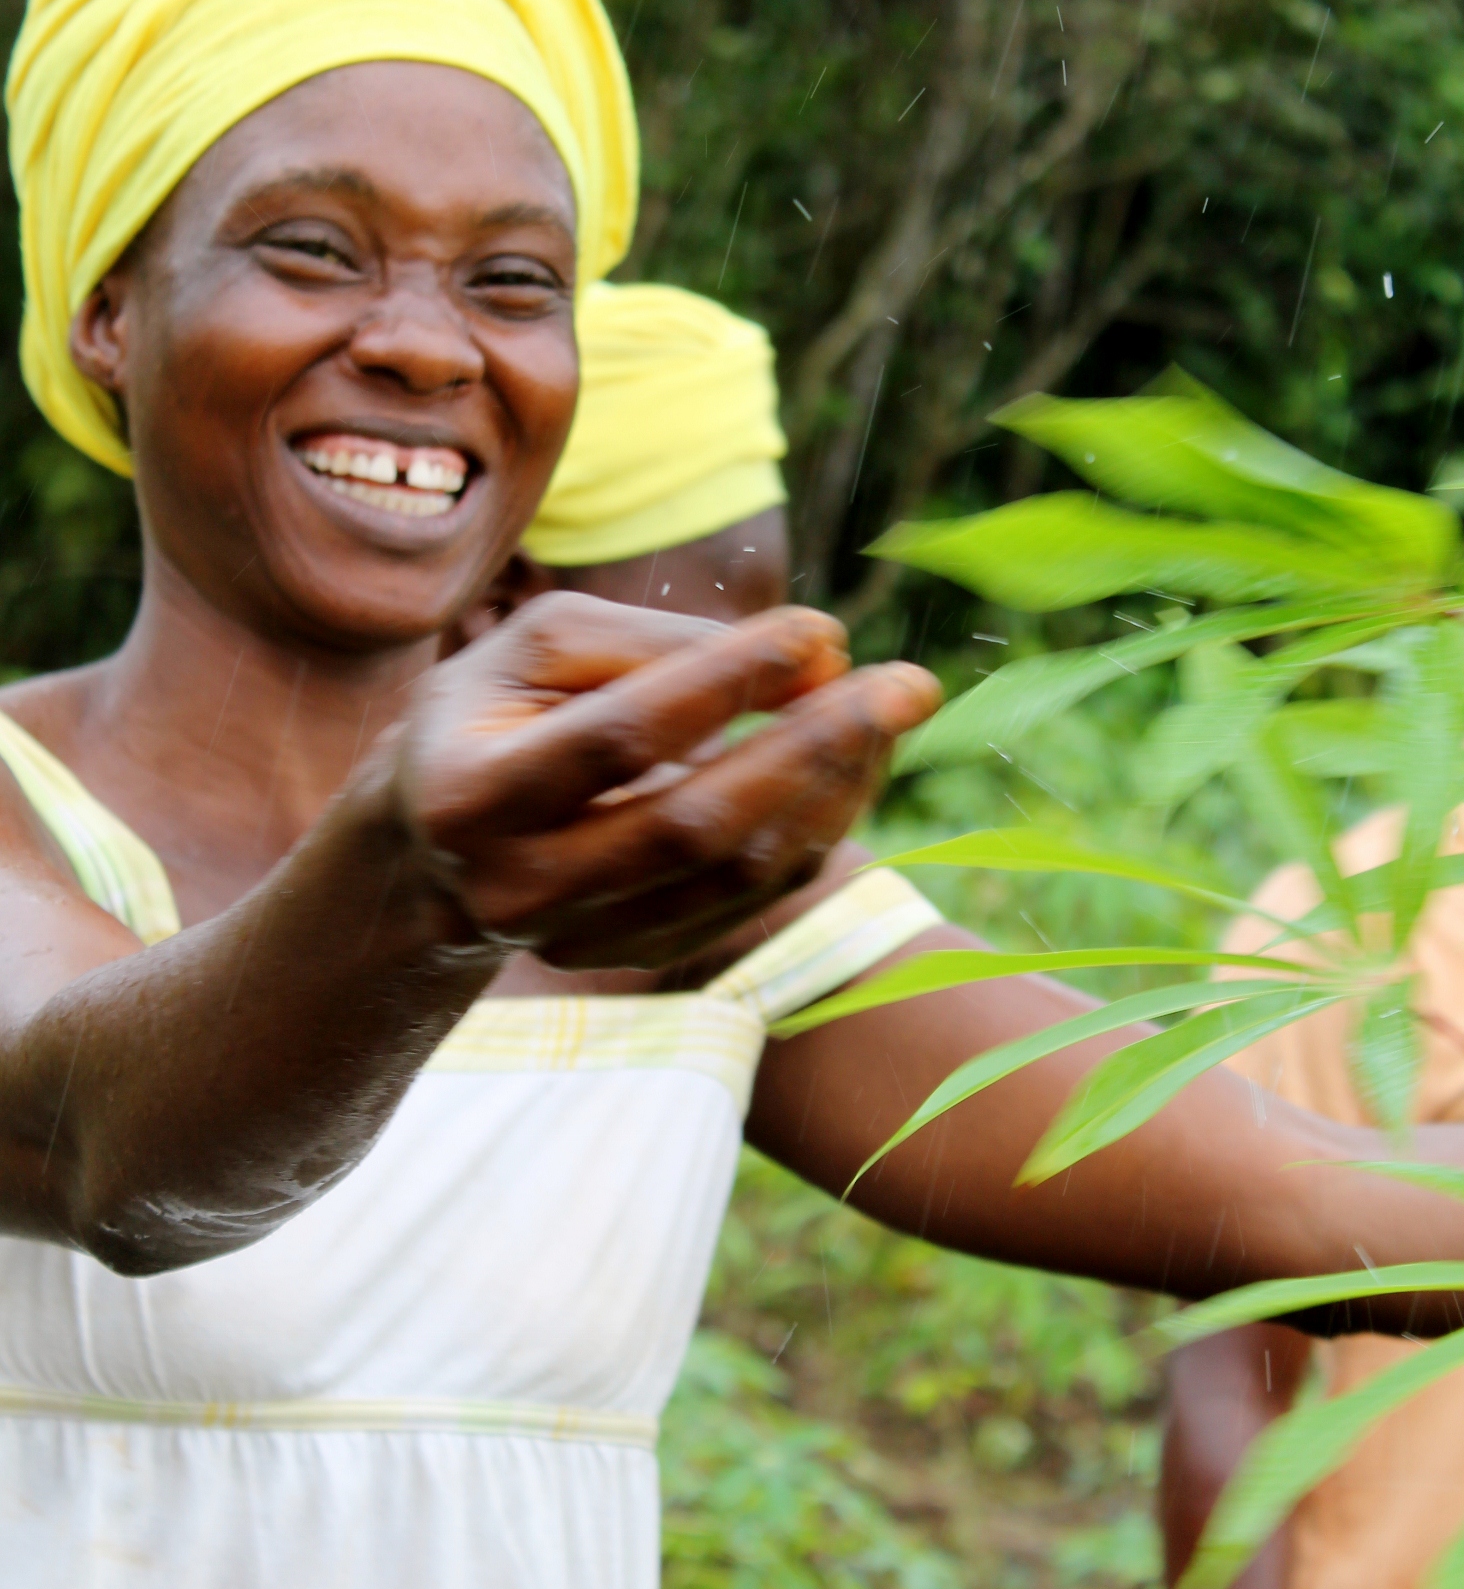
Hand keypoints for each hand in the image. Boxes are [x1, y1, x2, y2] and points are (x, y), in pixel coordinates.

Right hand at [390, 593, 939, 967]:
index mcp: (476, 792)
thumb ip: (662, 642)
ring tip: (887, 715)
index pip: (624, 736)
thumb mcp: (539, 648)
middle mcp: (522, 884)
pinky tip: (846, 770)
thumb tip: (812, 656)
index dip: (728, 680)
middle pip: (696, 824)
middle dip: (817, 748)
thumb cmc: (491, 716)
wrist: (429, 853)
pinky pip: (748, 903)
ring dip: (833, 790)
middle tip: (907, 687)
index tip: (821, 629)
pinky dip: (812, 831)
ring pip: (736, 874)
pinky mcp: (629, 959)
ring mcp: (578, 937)